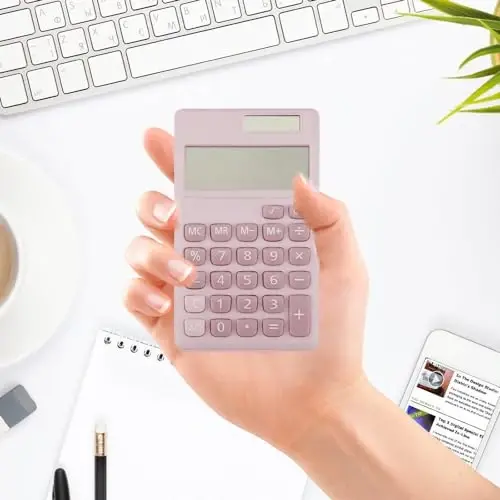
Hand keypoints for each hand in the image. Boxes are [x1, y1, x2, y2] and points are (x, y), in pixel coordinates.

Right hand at [125, 128, 368, 453]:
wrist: (313, 402)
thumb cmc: (332, 338)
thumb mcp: (344, 268)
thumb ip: (328, 218)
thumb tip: (298, 178)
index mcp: (248, 238)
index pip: (210, 188)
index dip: (182, 160)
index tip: (166, 140)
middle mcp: (215, 258)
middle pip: (163, 211)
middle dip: (156, 200)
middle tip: (177, 212)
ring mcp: (191, 292)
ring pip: (142, 248)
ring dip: (152, 250)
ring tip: (190, 274)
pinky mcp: (175, 328)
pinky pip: (135, 296)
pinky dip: (140, 292)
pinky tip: (169, 303)